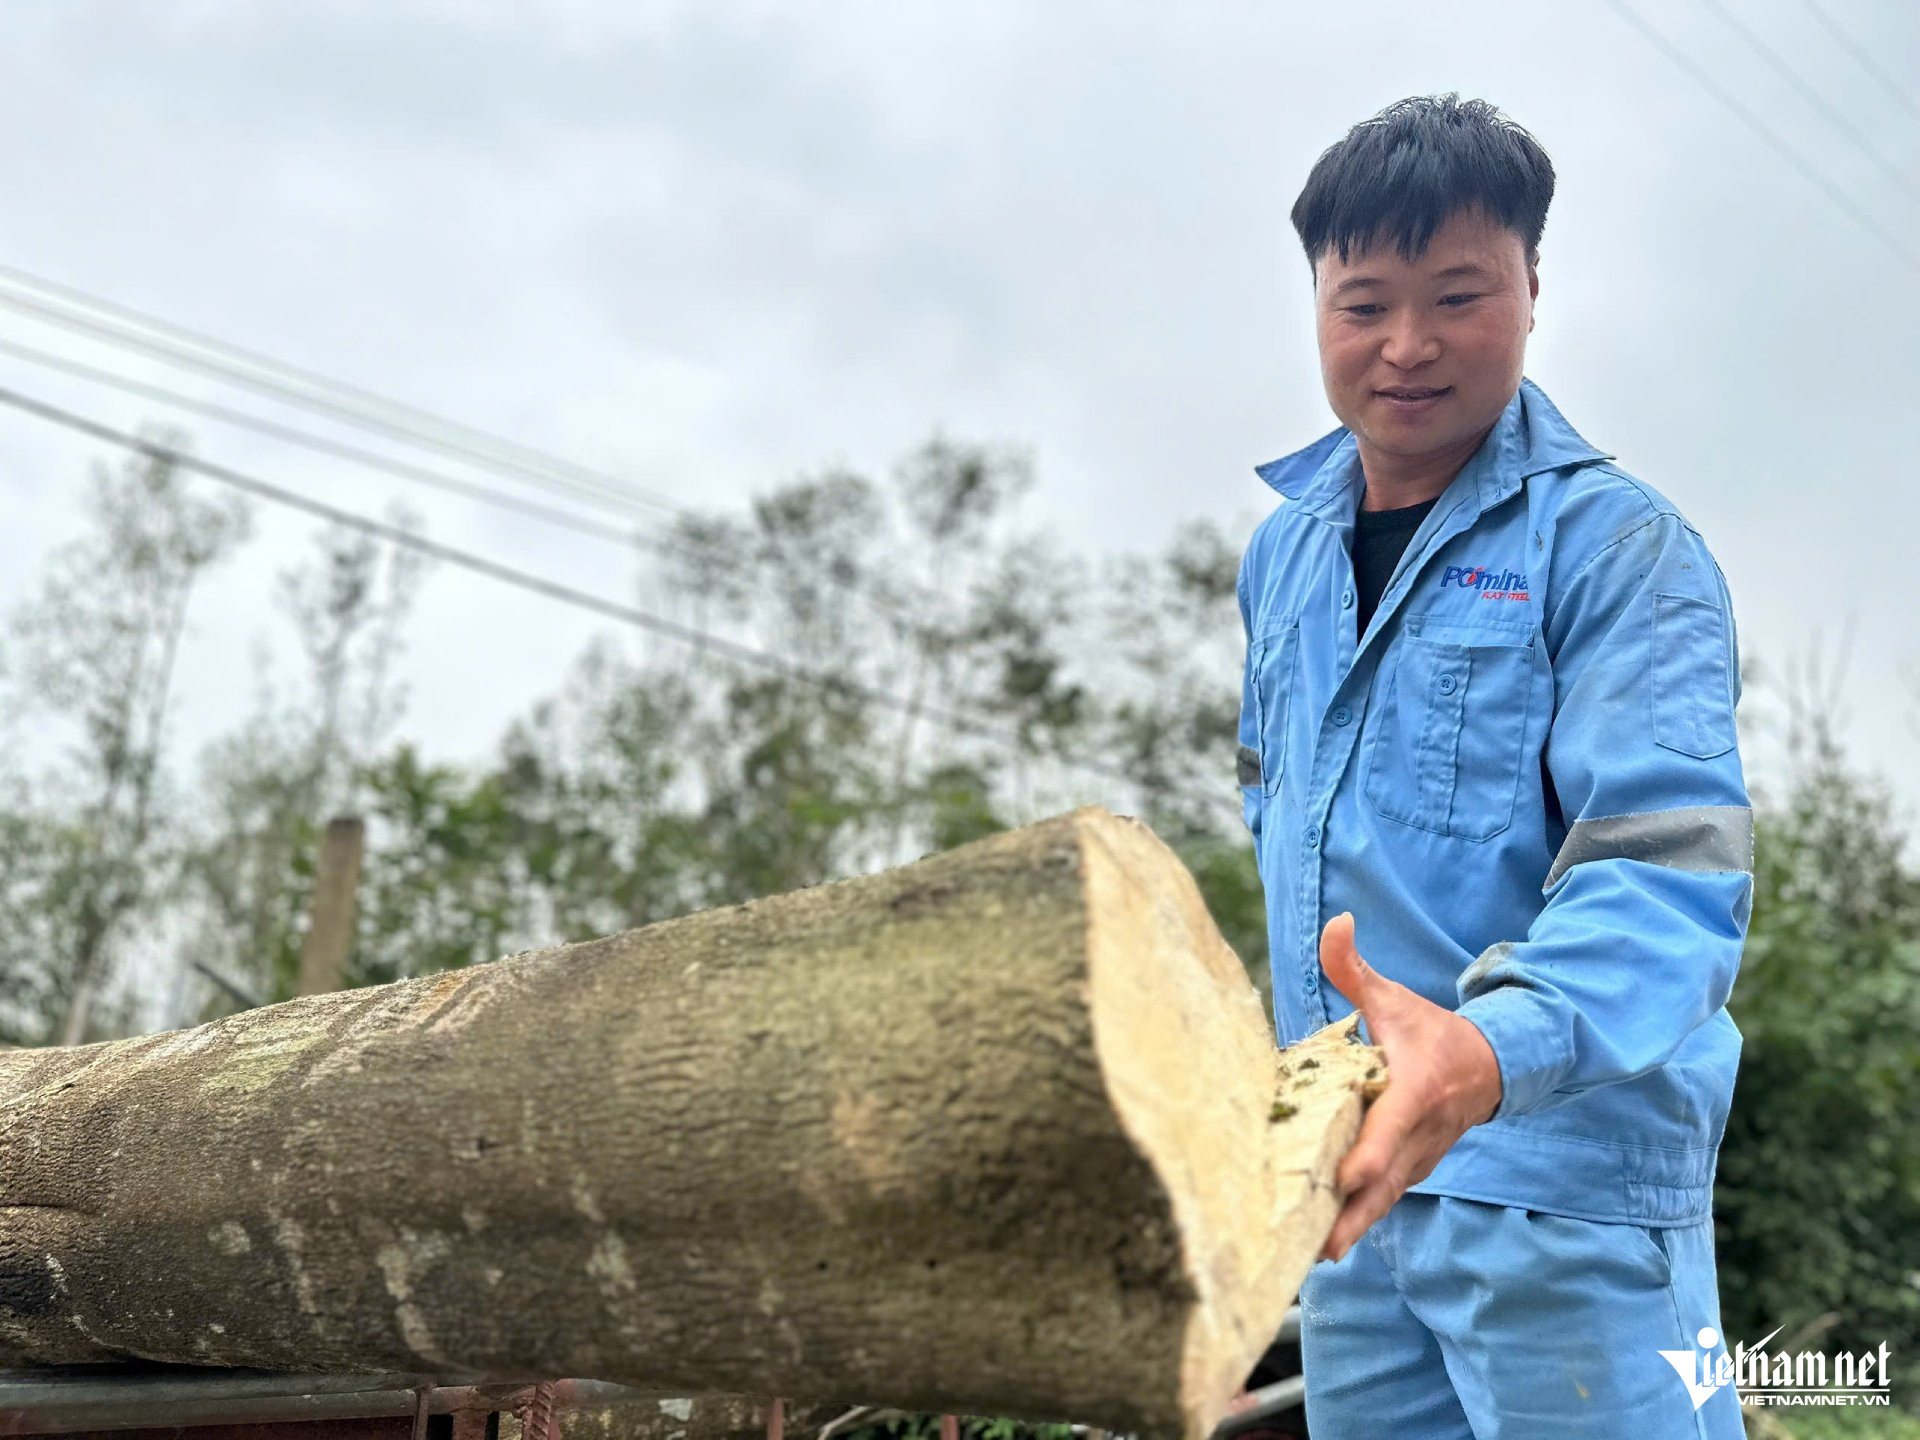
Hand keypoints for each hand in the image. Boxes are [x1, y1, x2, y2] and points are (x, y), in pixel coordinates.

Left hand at [1317, 912, 1502, 1262]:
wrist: (1492, 1068)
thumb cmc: (1435, 1033)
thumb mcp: (1396, 1000)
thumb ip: (1356, 968)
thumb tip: (1336, 922)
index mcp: (1414, 1095)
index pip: (1388, 1135)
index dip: (1363, 1160)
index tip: (1337, 1182)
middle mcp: (1418, 1139)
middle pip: (1381, 1188)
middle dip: (1347, 1218)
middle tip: (1309, 1247)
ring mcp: (1417, 1163)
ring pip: (1380, 1204)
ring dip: (1347, 1228)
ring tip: (1303, 1256)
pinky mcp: (1410, 1175)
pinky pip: (1381, 1203)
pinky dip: (1354, 1222)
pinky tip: (1319, 1244)